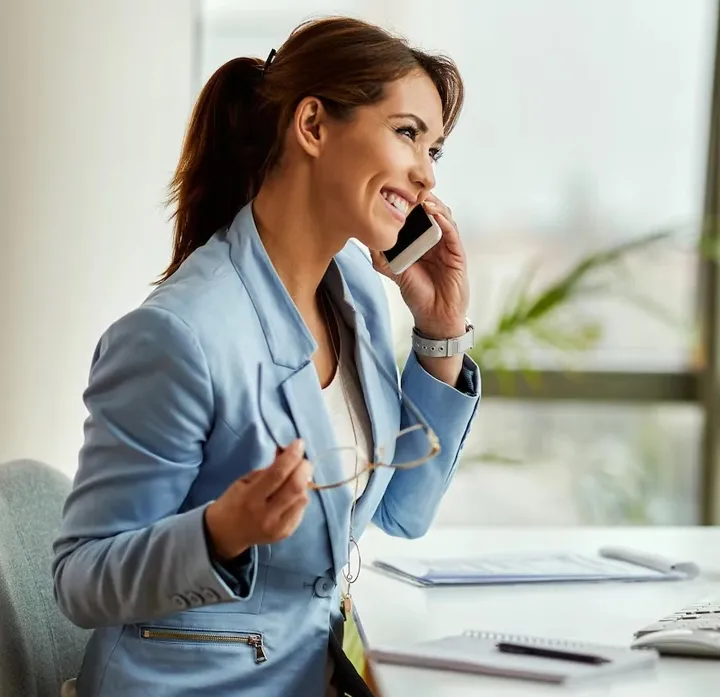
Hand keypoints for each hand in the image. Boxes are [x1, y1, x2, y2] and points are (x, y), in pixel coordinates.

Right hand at [204, 439, 311, 560]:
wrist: (226, 533)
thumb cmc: (234, 501)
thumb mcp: (245, 481)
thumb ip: (269, 469)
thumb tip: (288, 452)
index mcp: (250, 498)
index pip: (278, 474)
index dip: (292, 456)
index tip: (299, 443)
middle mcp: (266, 514)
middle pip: (295, 487)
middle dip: (304, 468)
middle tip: (303, 460)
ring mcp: (278, 526)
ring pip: (303, 498)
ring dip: (304, 482)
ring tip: (296, 477)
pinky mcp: (286, 532)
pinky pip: (302, 509)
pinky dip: (301, 496)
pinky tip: (292, 493)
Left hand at [371, 193, 468, 338]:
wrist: (434, 315)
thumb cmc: (417, 293)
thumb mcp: (395, 271)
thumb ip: (382, 257)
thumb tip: (366, 240)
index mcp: (421, 240)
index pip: (416, 215)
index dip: (406, 201)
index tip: (392, 190)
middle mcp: (435, 239)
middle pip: (430, 210)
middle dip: (419, 196)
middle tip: (405, 185)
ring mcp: (447, 244)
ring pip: (443, 215)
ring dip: (432, 203)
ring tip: (418, 195)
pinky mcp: (457, 252)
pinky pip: (451, 231)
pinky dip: (443, 219)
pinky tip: (433, 211)